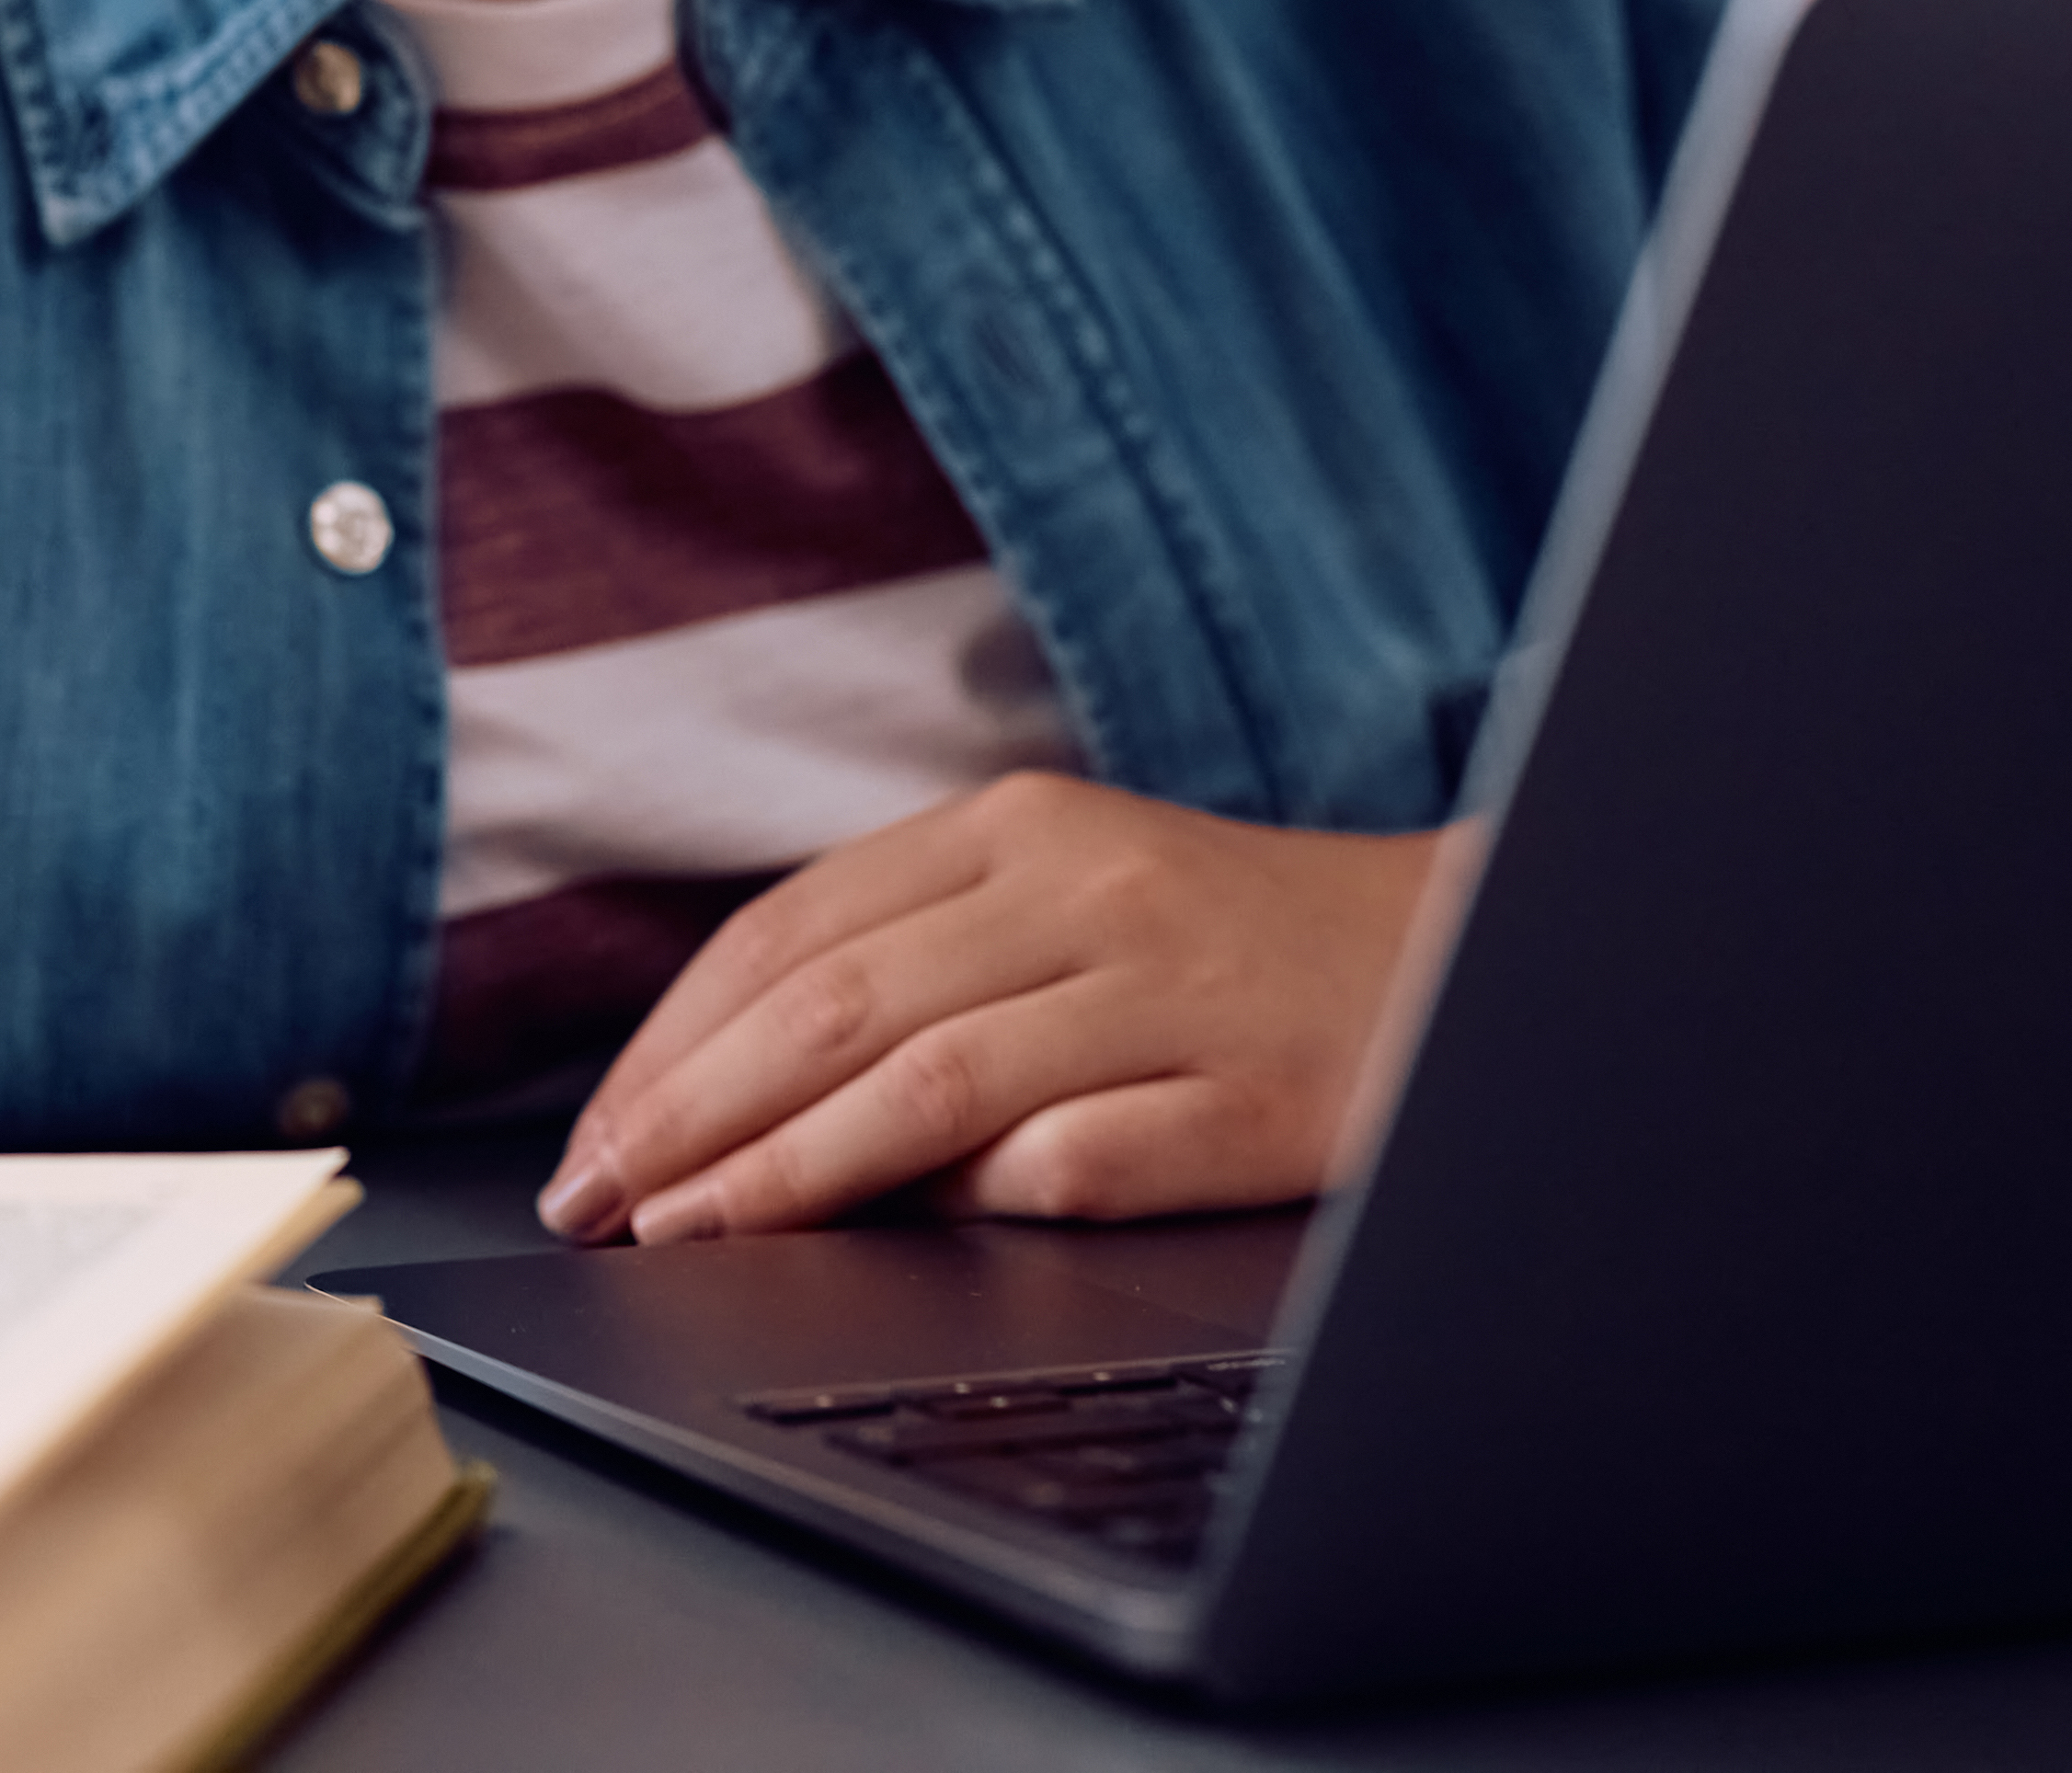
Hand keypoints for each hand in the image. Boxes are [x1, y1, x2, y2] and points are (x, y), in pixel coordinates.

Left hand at [536, 775, 1457, 1243]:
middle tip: (600, 1205)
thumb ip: (918, 965)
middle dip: (694, 1116)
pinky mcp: (1258, 1099)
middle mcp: (1087, 888)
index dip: (674, 1044)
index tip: (593, 1145)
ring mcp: (1175, 992)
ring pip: (934, 1082)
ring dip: (791, 1172)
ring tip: (694, 1237)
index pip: (792, 932)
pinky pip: (1091, 1156)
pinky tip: (907, 1246)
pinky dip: (987, 1198)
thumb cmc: (1232, 949)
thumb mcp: (1067, 906)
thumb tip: (725, 1098)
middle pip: (838, 1005)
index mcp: (1018, 825)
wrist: (1478, 953)